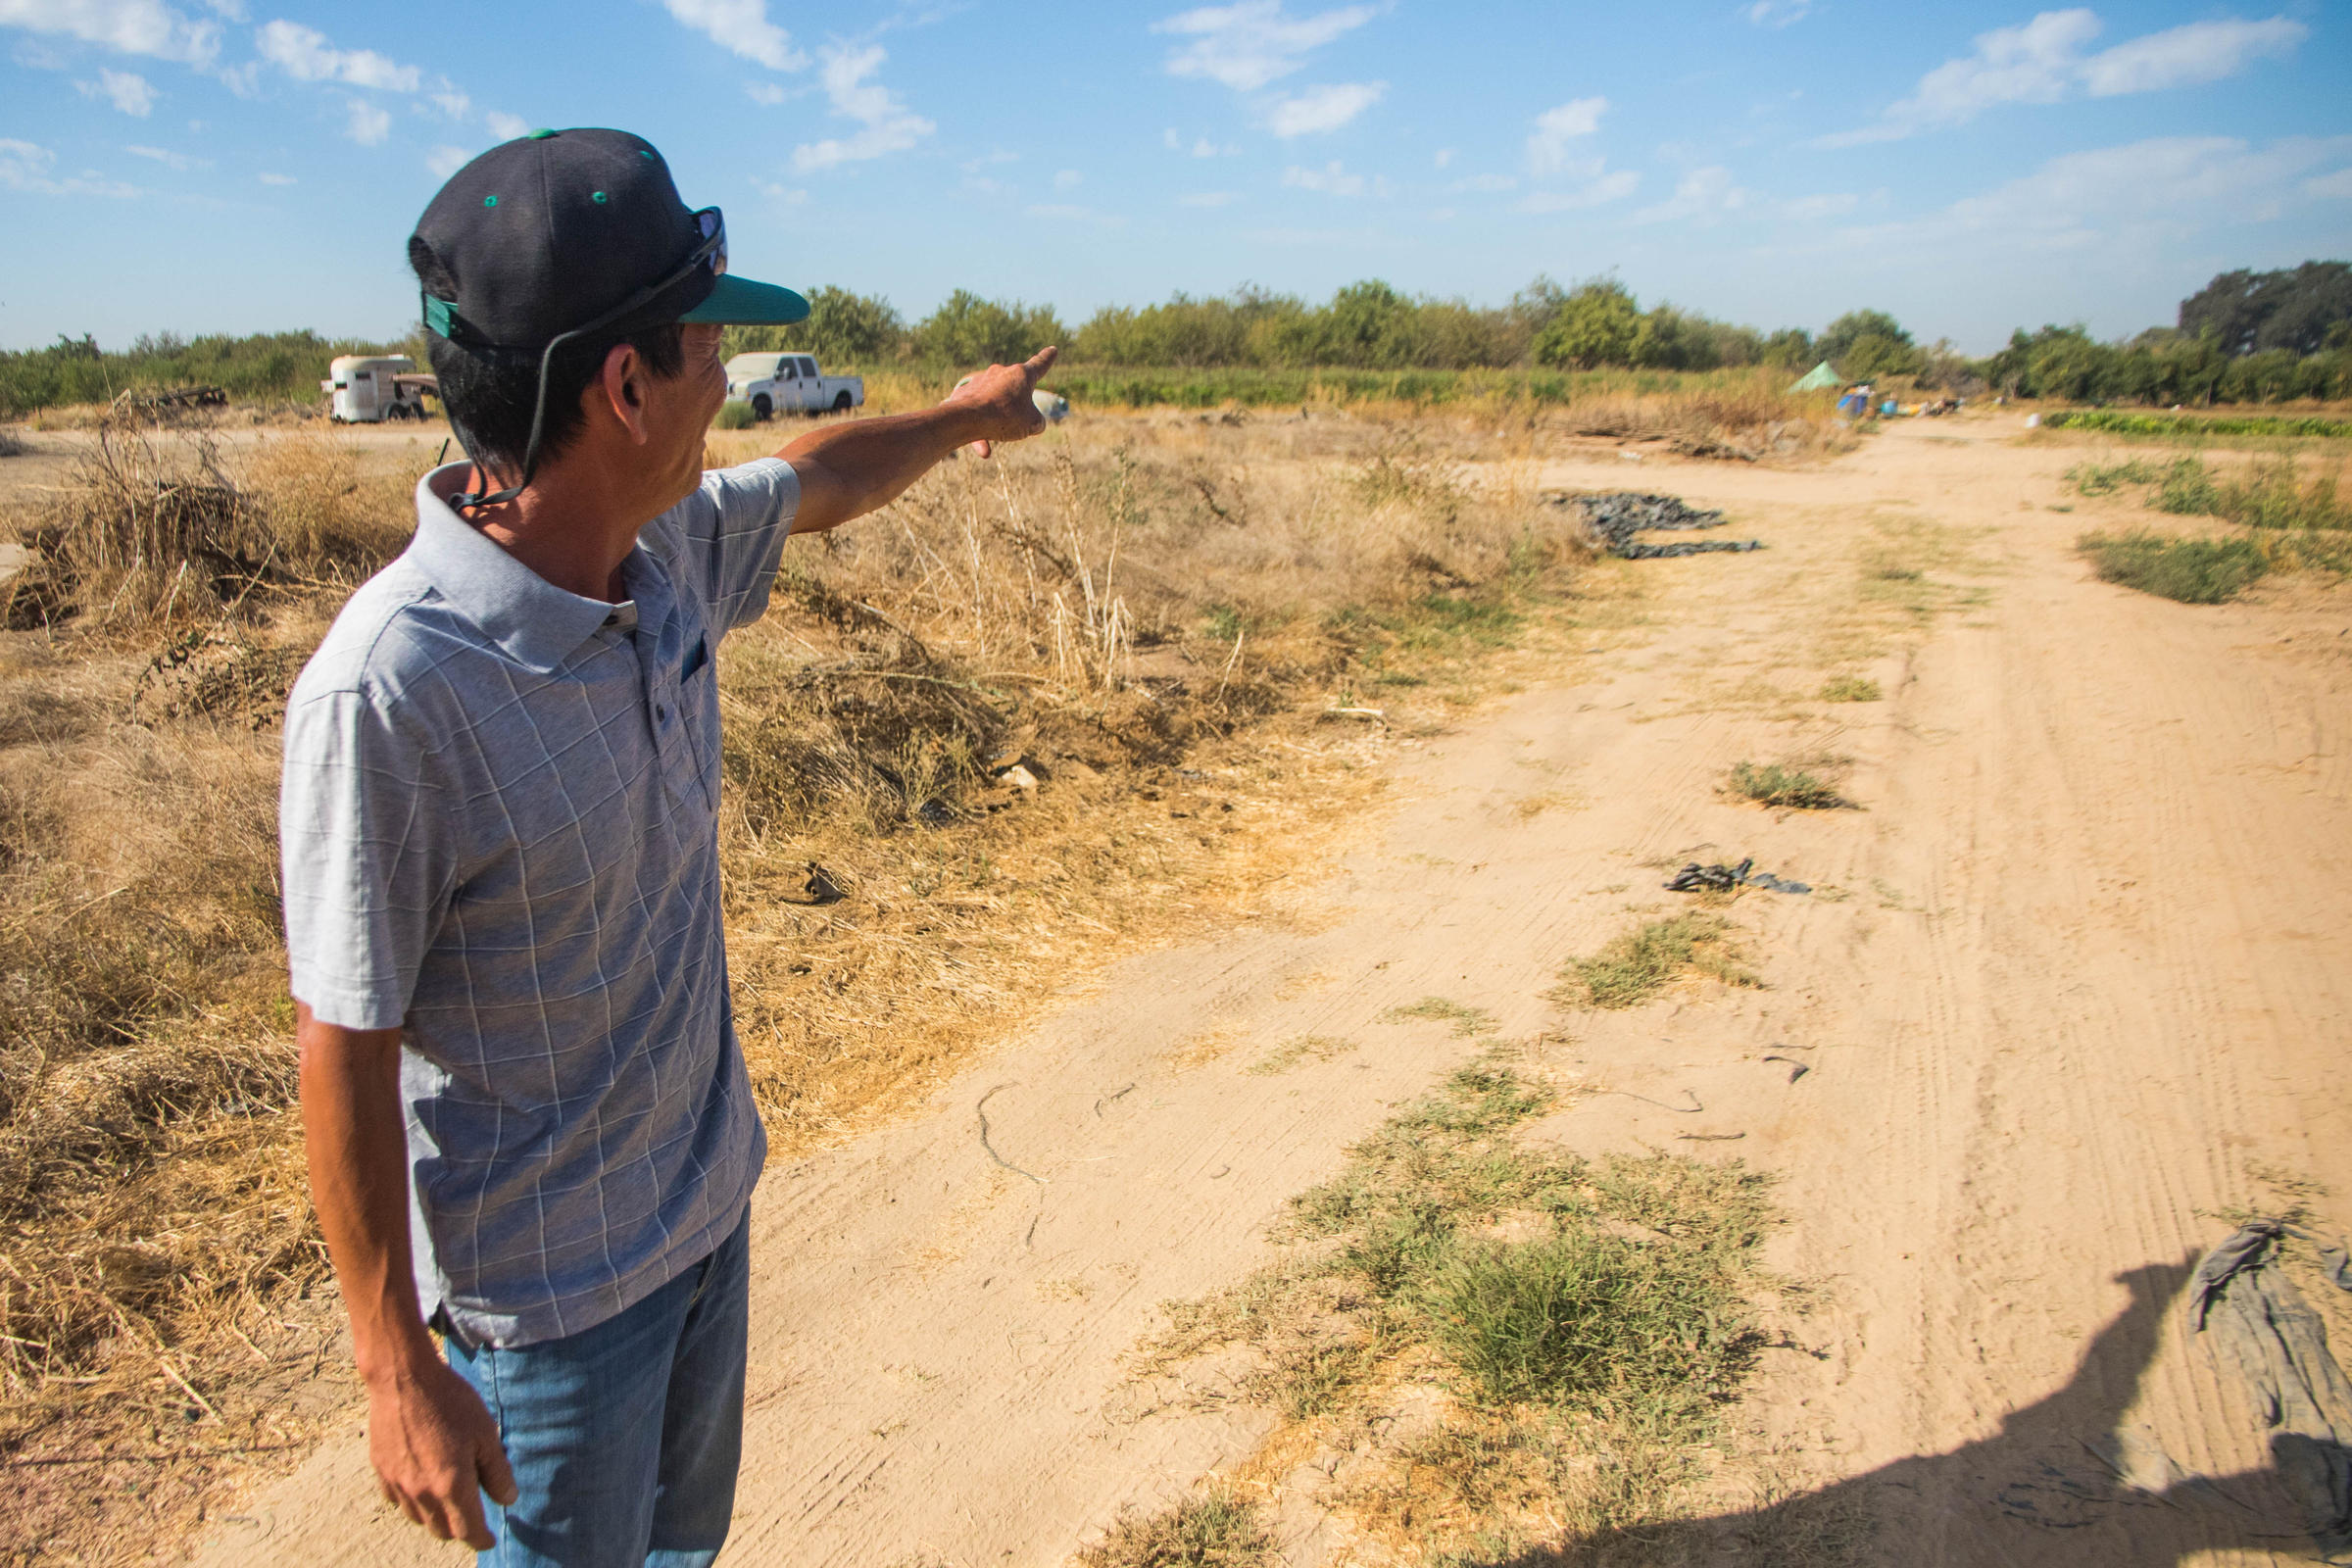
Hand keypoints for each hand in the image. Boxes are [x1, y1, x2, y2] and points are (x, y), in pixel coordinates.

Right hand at [366, 1351, 517, 1548]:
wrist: (403, 1377)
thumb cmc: (450, 1401)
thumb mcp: (485, 1433)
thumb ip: (497, 1471)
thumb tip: (508, 1500)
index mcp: (451, 1485)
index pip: (467, 1530)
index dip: (481, 1539)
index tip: (489, 1539)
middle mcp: (421, 1492)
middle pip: (441, 1530)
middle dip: (459, 1529)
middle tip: (473, 1516)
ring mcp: (397, 1483)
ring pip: (418, 1519)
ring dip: (435, 1517)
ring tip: (449, 1500)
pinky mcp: (381, 1470)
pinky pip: (397, 1500)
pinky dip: (412, 1501)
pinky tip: (421, 1484)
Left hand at [942, 345, 1057, 457]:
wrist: (967, 418)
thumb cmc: (1005, 417)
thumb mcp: (1032, 423)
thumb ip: (1036, 421)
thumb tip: (1032, 423)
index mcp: (1021, 375)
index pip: (1039, 365)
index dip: (1047, 359)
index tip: (1052, 350)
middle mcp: (1000, 373)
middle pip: (1013, 391)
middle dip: (1015, 409)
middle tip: (1014, 425)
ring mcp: (980, 382)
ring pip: (994, 405)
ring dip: (996, 424)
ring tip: (991, 447)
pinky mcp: (964, 394)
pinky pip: (977, 413)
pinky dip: (980, 430)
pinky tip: (982, 449)